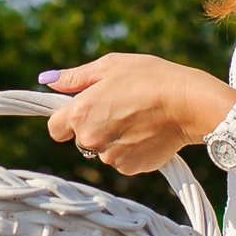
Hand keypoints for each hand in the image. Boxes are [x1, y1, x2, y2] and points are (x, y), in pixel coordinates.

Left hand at [39, 54, 235, 175]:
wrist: (189, 103)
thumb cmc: (150, 78)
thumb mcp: (110, 67)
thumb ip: (75, 77)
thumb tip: (47, 80)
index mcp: (79, 113)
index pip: (55, 128)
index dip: (67, 120)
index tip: (84, 111)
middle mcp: (89, 139)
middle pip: (81, 140)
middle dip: (94, 127)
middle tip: (120, 109)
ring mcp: (109, 157)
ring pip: (103, 151)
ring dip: (114, 140)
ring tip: (139, 119)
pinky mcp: (130, 168)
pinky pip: (123, 161)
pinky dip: (131, 151)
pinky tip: (148, 133)